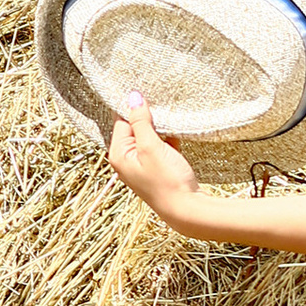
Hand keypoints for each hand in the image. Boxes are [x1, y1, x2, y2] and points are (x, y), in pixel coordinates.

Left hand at [104, 94, 208, 228]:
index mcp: (118, 153)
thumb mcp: (151, 147)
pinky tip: (177, 139)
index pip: (121, 120)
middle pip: (135, 127)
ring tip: (172, 126)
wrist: (187, 209)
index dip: (136, 107)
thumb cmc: (167, 181)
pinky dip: (168, 140)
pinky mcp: (157, 168)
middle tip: (163, 109)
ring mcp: (142, 164)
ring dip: (161, 129)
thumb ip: (140, 121)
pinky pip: (160, 146)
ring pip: (149, 135)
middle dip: (149, 118)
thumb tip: (132, 97)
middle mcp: (126, 159)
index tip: (150, 96)